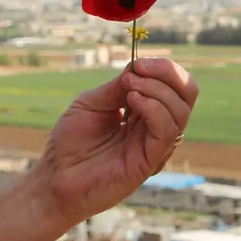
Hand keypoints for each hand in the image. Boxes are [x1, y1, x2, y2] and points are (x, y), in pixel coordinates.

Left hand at [28, 59, 198, 225]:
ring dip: (157, 91)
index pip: (174, 87)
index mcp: (145, 114)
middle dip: (168, 74)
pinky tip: (132, 102)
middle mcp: (155, 129)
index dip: (164, 69)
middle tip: (138, 70)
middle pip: (186, 96)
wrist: (54, 178)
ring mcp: (154, 147)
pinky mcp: (149, 163)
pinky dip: (155, 109)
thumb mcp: (92, 103)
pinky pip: (167, 133)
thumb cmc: (70, 143)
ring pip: (180, 112)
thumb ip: (117, 87)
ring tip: (128, 88)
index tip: (139, 62)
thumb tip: (138, 67)